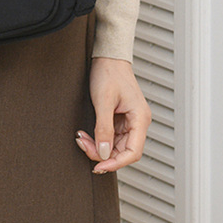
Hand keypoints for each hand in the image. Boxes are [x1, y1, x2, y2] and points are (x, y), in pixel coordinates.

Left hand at [76, 57, 150, 172]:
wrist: (107, 56)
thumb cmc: (109, 72)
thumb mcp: (103, 101)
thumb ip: (104, 129)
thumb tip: (104, 153)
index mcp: (140, 118)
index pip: (133, 152)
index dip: (116, 163)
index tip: (99, 166)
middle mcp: (137, 122)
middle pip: (123, 151)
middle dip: (102, 153)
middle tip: (83, 145)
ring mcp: (129, 121)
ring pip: (115, 146)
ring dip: (98, 147)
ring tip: (82, 139)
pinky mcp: (120, 119)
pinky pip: (110, 137)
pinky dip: (98, 139)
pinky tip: (86, 135)